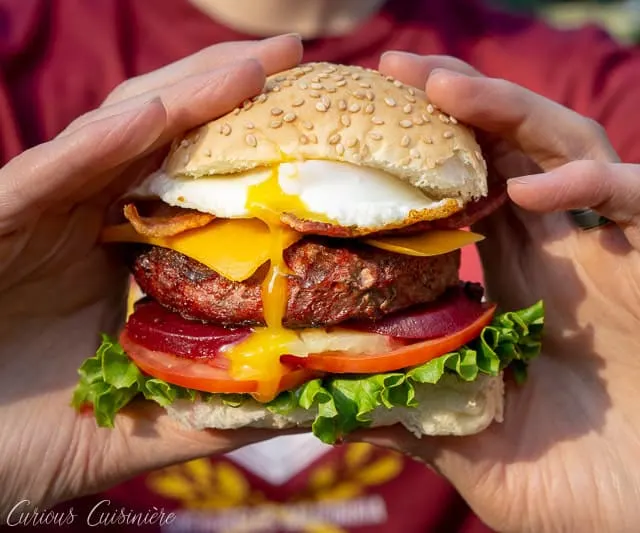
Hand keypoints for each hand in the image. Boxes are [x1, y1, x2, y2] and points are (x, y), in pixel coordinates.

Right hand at [0, 35, 301, 512]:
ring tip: (251, 65)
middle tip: (292, 56)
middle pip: (163, 139)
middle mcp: (83, 220)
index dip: (251, 149)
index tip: (315, 127)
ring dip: (181, 97)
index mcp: (121, 253)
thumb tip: (309, 397)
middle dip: (225, 92)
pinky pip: (46, 174)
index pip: (193, 183)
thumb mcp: (145, 422)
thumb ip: (218, 404)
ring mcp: (38, 213)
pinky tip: (155, 115)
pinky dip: (97, 145)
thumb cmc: (28, 440)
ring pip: (113, 138)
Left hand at [358, 52, 639, 531]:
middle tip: (393, 69)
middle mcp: (560, 253)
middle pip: (506, 149)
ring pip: (563, 147)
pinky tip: (532, 191)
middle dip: (454, 102)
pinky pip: (635, 196)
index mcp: (515, 282)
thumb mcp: (465, 437)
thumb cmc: (569, 488)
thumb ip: (406, 404)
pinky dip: (589, 182)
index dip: (421, 157)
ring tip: (441, 88)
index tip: (361, 128)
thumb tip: (322, 394)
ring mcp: (611, 253)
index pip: (465, 193)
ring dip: (506, 111)